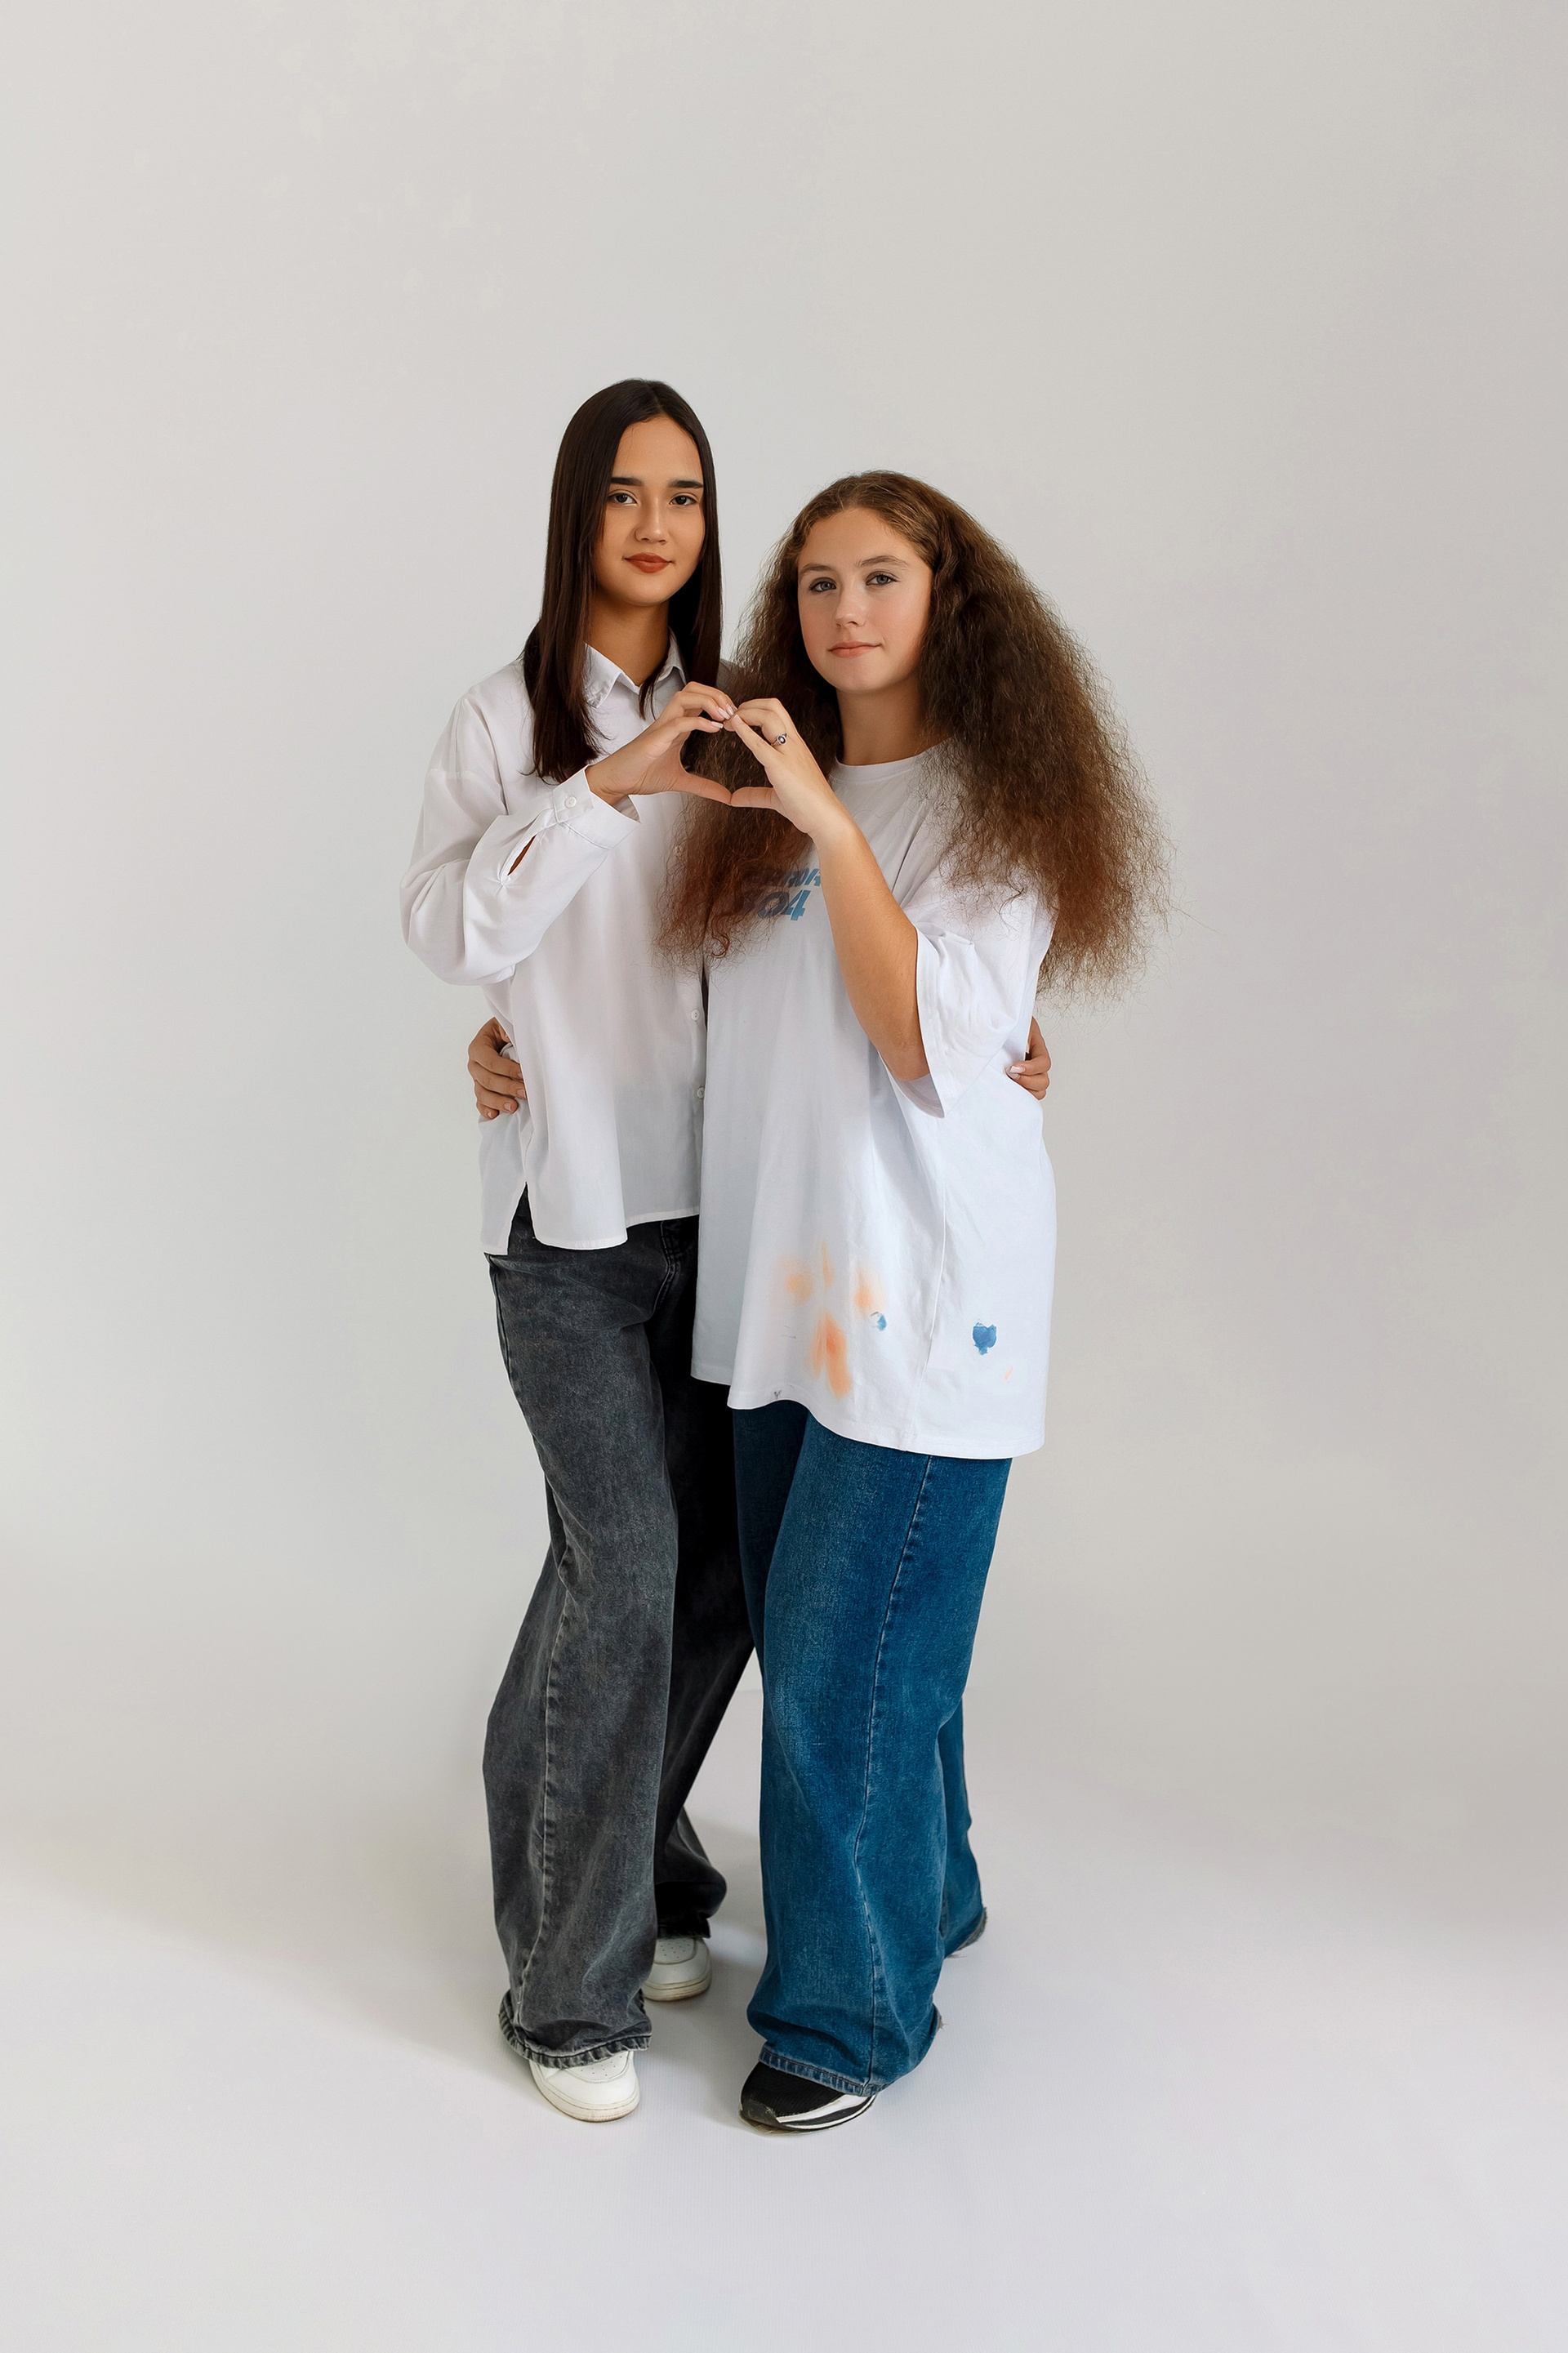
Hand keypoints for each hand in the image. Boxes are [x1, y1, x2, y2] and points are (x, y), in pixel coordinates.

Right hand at [470, 1018, 523, 1119]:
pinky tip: (495, 1115)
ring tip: (513, 1107)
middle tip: (524, 1092)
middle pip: (487, 1079)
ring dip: (498, 1101)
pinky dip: (486, 1110)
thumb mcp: (505, 1025)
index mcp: (478, 1047)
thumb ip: (506, 1030)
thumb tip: (509, 1037)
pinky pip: (480, 1102)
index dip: (506, 1069)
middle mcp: (474, 1064)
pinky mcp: (482, 1089)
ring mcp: (477, 1079)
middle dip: (507, 1087)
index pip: (490, 1061)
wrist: (503, 1037)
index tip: (523, 1074)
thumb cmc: (505, 1031)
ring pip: (483, 1093)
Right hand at [586, 684, 737, 805]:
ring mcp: (662, 726)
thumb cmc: (642, 775)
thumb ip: (704, 786)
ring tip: (725, 716)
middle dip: (717, 694)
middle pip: (694, 689)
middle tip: (733, 712)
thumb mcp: (680, 781)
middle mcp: (670, 720)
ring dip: (709, 701)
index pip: (699, 699)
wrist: (618, 781)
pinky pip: (679, 721)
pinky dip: (699, 721)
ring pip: (686, 696)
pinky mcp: (656, 737)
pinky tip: (714, 729)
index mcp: (677, 726)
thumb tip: (727, 797)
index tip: (736, 718)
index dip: (719, 701)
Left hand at [721, 699, 846, 839]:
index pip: (776, 714)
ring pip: (768, 715)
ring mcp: (789, 753)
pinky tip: (734, 726)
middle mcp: (793, 744)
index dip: (755, 709)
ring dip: (745, 713)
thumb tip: (734, 798)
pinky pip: (760, 743)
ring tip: (730, 721)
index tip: (738, 718)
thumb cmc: (808, 807)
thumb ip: (755, 794)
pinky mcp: (781, 767)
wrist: (826, 818)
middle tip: (730, 717)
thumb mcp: (776, 797)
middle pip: (773, 707)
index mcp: (795, 747)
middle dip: (749, 705)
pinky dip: (745, 731)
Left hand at [1007, 1018, 1051, 1100]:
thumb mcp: (1015, 1023)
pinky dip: (1019, 1095)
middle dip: (1027, 1081)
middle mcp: (1036, 1062)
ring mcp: (1029, 1073)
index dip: (1031, 1068)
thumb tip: (1020, 1046)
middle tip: (1010, 1075)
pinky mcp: (1019, 1080)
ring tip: (1009, 1082)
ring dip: (1024, 1091)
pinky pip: (1026, 1094)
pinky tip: (1006, 1088)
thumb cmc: (1006, 1022)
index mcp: (1037, 1046)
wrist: (997, 1023)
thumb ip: (1017, 1032)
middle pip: (1043, 1081)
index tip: (1013, 1067)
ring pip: (1038, 1091)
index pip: (1044, 1063)